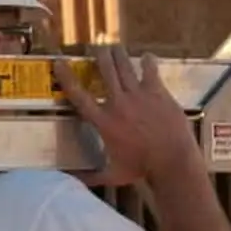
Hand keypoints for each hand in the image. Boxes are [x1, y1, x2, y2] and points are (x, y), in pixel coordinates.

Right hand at [53, 45, 202, 187]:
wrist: (172, 160)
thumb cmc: (142, 169)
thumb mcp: (113, 175)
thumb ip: (92, 177)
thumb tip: (74, 185)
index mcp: (104, 122)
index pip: (79, 95)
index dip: (67, 77)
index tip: (59, 62)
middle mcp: (118, 104)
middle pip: (105, 72)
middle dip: (99, 56)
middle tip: (96, 46)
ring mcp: (138, 96)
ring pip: (124, 67)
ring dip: (118, 54)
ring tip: (114, 45)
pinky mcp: (158, 93)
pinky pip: (150, 72)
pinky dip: (147, 62)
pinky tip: (146, 56)